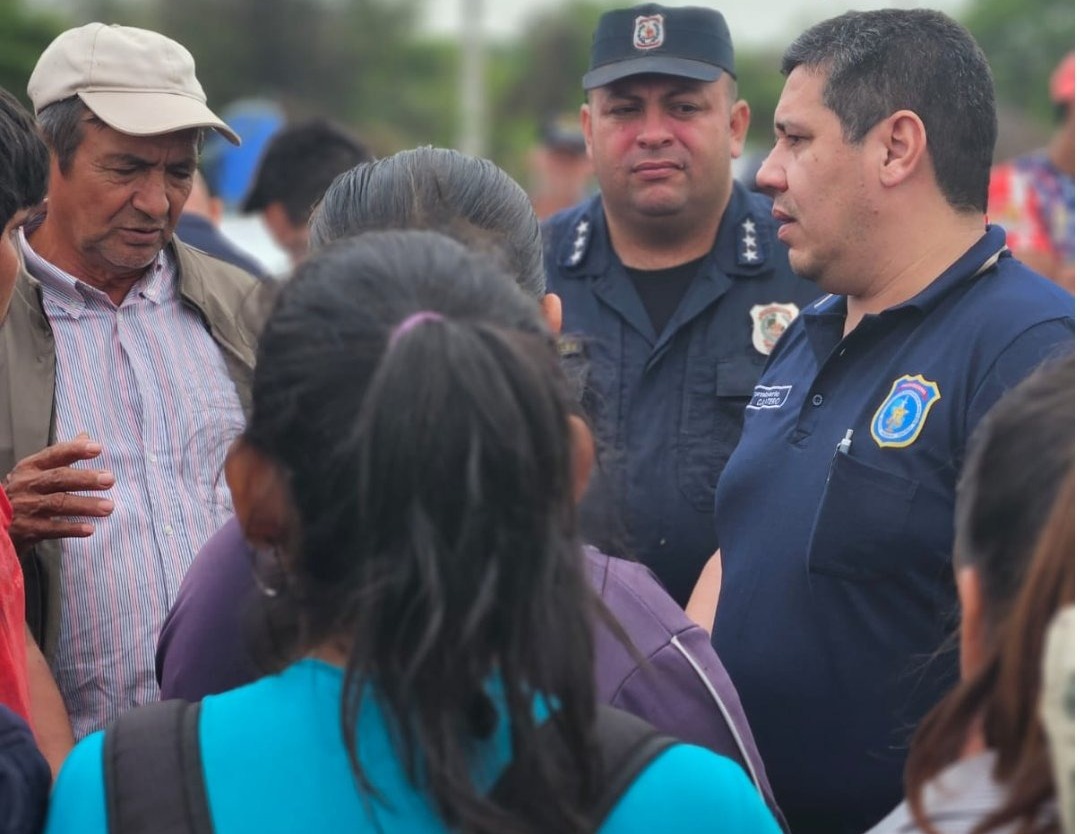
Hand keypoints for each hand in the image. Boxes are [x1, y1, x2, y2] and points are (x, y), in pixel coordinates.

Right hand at [4, 433, 114, 548]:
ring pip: (58, 504)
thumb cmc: (24, 492)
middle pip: (59, 478)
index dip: (75, 450)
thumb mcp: (36, 471)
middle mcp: (26, 484)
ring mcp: (25, 507)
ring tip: (108, 507)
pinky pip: (51, 529)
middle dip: (85, 478)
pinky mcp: (26, 529)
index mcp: (30, 467)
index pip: (54, 454)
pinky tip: (89, 529)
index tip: (97, 448)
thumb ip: (62, 455)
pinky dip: (71, 529)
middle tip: (109, 480)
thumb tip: (86, 436)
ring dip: (85, 505)